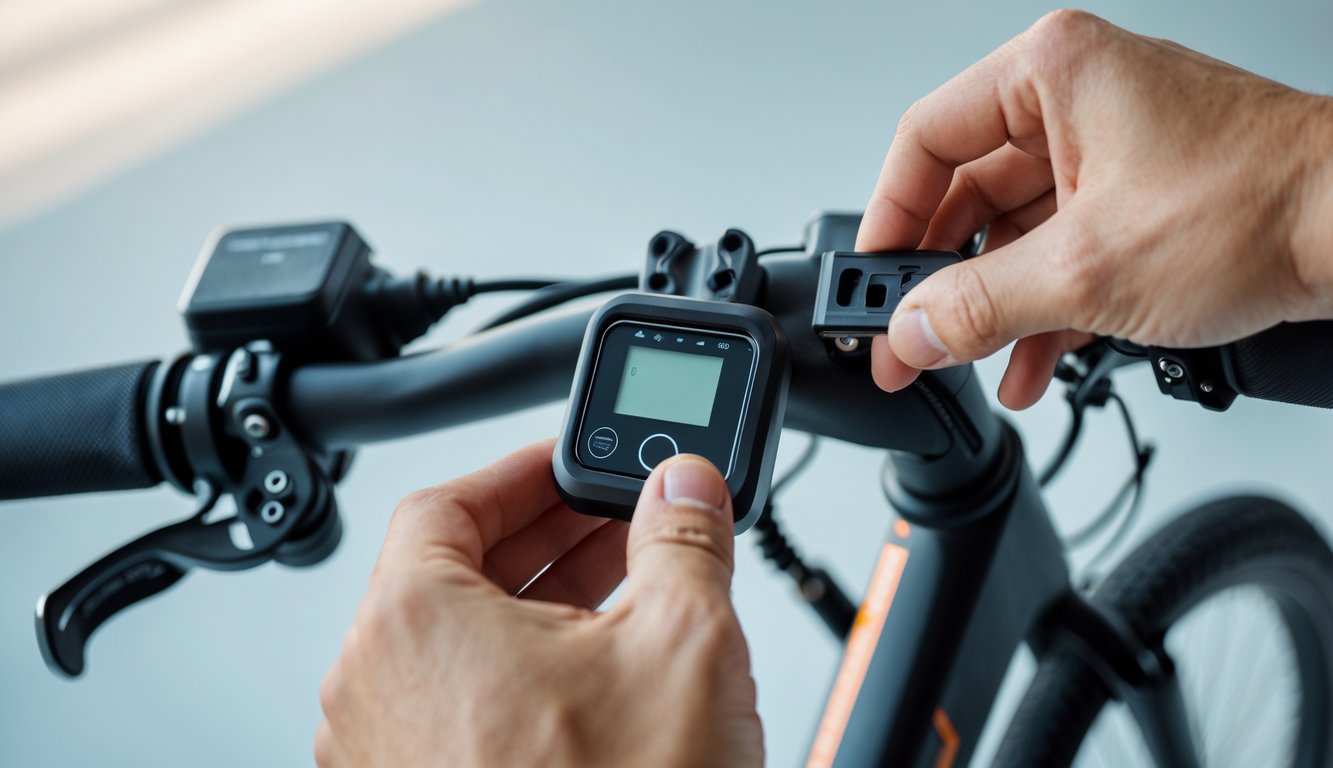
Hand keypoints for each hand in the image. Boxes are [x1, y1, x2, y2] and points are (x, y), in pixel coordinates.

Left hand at [315, 440, 762, 767]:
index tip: (578, 464)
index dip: (527, 470)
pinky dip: (531, 676)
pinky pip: (468, 707)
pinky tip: (606, 682)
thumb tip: (686, 488)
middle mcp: (375, 690)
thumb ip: (685, 539)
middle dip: (555, 539)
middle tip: (624, 525)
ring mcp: (390, 755)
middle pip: (457, 570)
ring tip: (632, 598)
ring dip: (549, 608)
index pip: (450, 500)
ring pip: (466, 643)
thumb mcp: (684, 645)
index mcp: (410, 624)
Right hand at [858, 10, 1332, 407]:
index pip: (926, 142)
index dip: (888, 219)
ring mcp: (1112, 152)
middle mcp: (1079, 102)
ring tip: (966, 364)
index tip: (869, 281)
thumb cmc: (1264, 204)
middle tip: (905, 338)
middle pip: (967, 195)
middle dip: (938, 282)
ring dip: (990, 309)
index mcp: (1053, 75)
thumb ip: (978, 306)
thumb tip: (910, 332)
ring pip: (1014, 235)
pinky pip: (1062, 253)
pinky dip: (1041, 310)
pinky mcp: (1140, 199)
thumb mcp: (1087, 270)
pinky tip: (1028, 365)